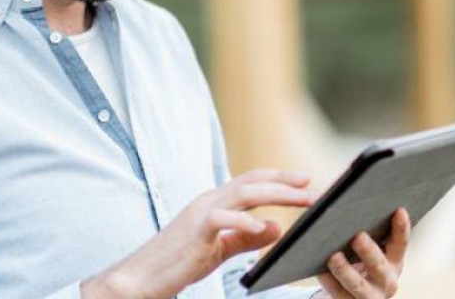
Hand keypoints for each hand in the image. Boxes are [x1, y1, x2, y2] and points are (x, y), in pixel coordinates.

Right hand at [81, 169, 314, 298]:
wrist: (143, 275)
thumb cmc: (179, 262)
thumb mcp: (220, 249)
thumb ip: (246, 238)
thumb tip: (275, 227)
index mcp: (214, 203)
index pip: (250, 182)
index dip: (278, 179)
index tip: (304, 181)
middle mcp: (208, 200)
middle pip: (252, 181)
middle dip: (285, 182)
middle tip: (312, 186)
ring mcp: (201, 212)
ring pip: (243, 192)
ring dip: (277, 194)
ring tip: (302, 200)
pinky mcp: (195, 230)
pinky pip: (223, 218)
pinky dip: (244, 220)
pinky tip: (263, 226)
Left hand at [315, 208, 410, 298]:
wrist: (348, 294)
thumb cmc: (356, 258)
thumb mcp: (365, 246)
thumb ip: (362, 226)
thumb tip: (342, 195)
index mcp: (393, 261)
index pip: (400, 243)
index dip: (401, 228)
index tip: (399, 209)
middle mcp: (386, 281)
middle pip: (379, 266)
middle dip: (369, 252)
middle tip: (358, 237)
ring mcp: (369, 296)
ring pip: (357, 285)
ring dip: (345, 270)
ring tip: (333, 257)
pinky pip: (337, 293)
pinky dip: (328, 281)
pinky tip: (318, 270)